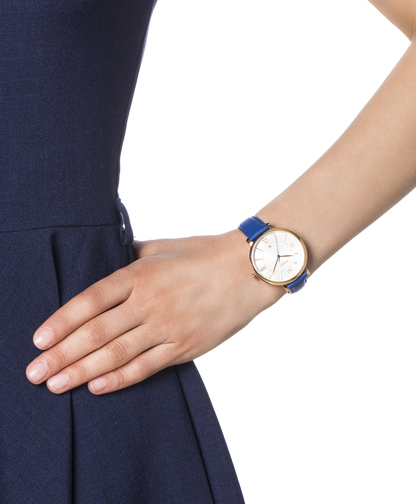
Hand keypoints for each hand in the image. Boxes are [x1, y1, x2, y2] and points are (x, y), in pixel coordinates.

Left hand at [26, 230, 282, 394]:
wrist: (248, 270)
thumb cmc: (204, 254)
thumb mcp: (162, 247)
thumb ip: (130, 258)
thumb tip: (103, 265)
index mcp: (140, 272)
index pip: (91, 300)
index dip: (61, 321)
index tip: (39, 340)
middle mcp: (150, 301)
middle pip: (96, 332)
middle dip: (61, 355)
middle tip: (35, 373)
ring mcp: (168, 326)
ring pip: (116, 354)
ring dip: (82, 371)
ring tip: (56, 385)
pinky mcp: (186, 346)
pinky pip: (146, 367)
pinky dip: (120, 379)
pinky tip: (97, 387)